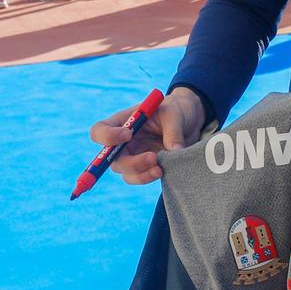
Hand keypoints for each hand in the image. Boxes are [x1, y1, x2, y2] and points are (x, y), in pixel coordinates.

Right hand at [88, 86, 205, 184]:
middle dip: (131, 162)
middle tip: (152, 157)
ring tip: (160, 168)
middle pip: (111, 159)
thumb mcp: (175, 114)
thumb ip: (173, 131)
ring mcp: (133, 156)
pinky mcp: (145, 168)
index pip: (99, 131)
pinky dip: (148, 177)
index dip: (107, 136)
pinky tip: (162, 171)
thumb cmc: (177, 111)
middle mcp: (123, 141)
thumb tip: (174, 151)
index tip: (128, 135)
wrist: (191, 123)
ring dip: (141, 173)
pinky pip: (139, 178)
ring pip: (125, 172)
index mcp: (123, 122)